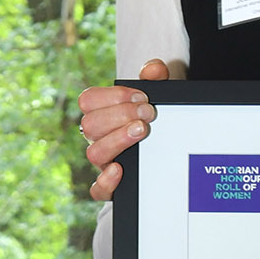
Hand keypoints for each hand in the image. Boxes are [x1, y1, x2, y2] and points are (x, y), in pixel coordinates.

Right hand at [80, 59, 171, 201]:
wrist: (171, 154)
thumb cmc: (157, 122)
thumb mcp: (159, 99)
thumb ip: (156, 80)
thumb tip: (153, 69)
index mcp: (102, 115)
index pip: (88, 100)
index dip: (113, 96)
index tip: (141, 96)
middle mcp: (98, 138)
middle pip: (89, 125)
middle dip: (120, 115)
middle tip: (148, 114)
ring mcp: (104, 163)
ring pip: (93, 152)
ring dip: (117, 139)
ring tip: (142, 132)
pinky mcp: (112, 187)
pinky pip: (97, 189)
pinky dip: (106, 181)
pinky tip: (121, 170)